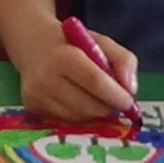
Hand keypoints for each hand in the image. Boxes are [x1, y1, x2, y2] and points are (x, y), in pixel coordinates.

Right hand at [11, 23, 137, 121]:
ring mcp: (36, 96)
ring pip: (79, 117)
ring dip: (94, 112)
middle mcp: (44, 78)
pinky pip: (67, 121)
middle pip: (88, 105)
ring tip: (94, 97)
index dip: (116, 95)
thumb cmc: (71, 43)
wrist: (32, 43)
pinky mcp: (32, 108)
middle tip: (114, 100)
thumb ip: (123, 60)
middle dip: (108, 107)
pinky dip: (79, 115)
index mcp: (62, 56)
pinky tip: (77, 100)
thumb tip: (131, 89)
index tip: (129, 101)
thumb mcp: (100, 41)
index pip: (95, 81)